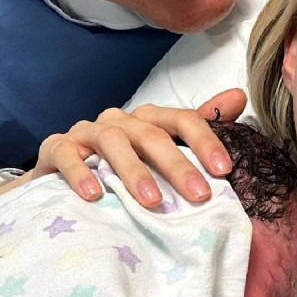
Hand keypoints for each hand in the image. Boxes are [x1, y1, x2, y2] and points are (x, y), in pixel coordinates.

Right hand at [31, 89, 246, 206]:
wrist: (60, 179)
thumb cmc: (118, 167)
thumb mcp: (160, 151)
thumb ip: (199, 126)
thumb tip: (240, 95)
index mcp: (148, 119)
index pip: (182, 119)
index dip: (204, 141)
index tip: (224, 171)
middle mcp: (120, 120)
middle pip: (152, 135)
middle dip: (178, 165)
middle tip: (200, 196)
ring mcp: (87, 131)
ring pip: (113, 142)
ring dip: (134, 172)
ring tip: (151, 201)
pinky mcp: (56, 147)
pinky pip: (67, 155)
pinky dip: (81, 173)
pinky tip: (94, 195)